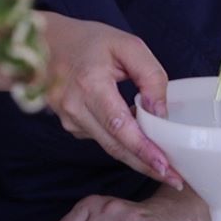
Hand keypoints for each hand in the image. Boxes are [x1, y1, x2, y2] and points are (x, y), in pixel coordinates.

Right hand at [40, 13, 181, 188]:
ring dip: (138, 158)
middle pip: (115, 146)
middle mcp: (75, 107)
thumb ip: (150, 76)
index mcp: (90, 84)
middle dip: (147, 165)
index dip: (143, 150)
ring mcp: (69, 119)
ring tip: (167, 168)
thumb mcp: (128, 46)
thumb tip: (160, 111)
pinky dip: (123, 144)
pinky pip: (102, 138)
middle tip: (176, 179)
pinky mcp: (70, 124)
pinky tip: (143, 145)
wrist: (44, 42)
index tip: (166, 167)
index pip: (120, 126)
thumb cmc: (89, 40)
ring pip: (109, 146)